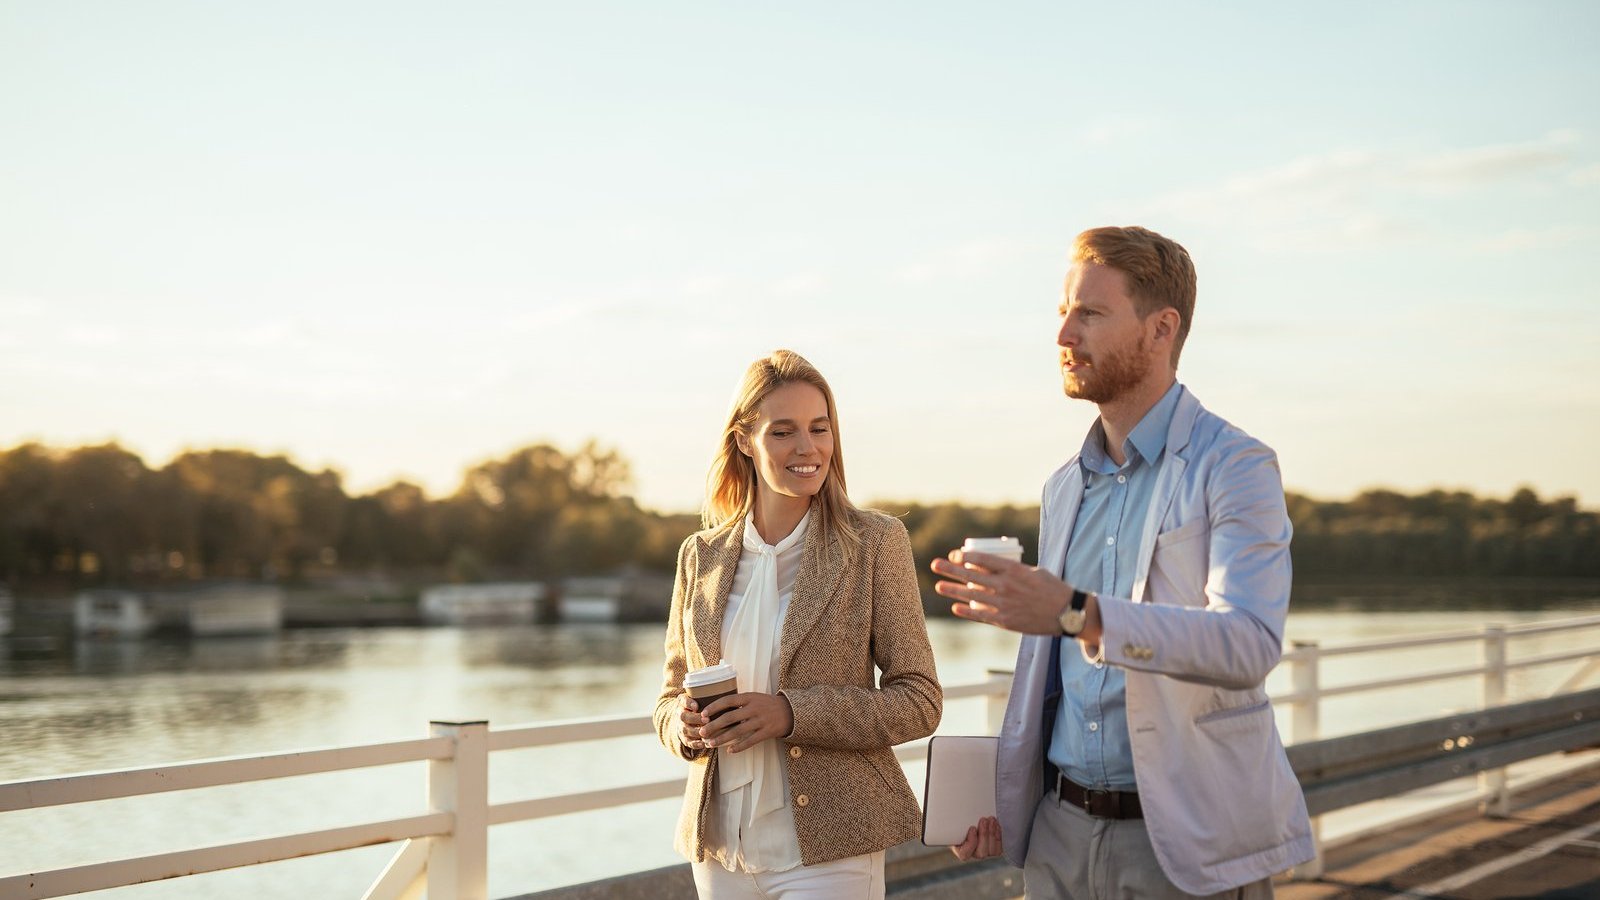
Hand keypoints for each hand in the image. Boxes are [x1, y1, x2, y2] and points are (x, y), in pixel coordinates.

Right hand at [676, 694, 708, 751]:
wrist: (687, 718)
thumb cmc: (700, 705)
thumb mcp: (700, 697)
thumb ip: (710, 695)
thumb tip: (730, 690)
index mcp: (683, 702)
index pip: (682, 700)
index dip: (688, 703)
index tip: (696, 706)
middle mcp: (680, 714)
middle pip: (683, 716)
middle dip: (695, 719)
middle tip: (706, 720)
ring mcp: (681, 726)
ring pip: (685, 730)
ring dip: (696, 732)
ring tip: (706, 733)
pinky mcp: (684, 738)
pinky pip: (687, 742)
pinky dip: (695, 744)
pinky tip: (703, 744)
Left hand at [700, 691, 793, 753]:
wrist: (790, 711)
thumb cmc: (767, 704)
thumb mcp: (754, 697)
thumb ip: (739, 701)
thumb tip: (718, 709)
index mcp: (749, 697)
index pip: (727, 700)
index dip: (714, 707)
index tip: (703, 715)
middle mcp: (754, 708)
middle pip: (729, 718)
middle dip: (713, 726)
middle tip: (702, 732)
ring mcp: (760, 720)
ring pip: (737, 731)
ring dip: (722, 738)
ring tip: (711, 743)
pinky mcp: (766, 732)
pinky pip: (750, 741)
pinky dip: (739, 747)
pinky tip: (730, 751)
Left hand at [931, 549, 1079, 635]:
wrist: (1067, 612)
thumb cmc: (1051, 588)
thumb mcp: (1033, 571)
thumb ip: (1012, 570)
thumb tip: (992, 567)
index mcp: (1014, 570)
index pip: (983, 559)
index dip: (965, 556)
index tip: (955, 554)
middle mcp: (1006, 586)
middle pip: (972, 576)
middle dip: (951, 570)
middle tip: (935, 565)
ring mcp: (1005, 604)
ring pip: (972, 596)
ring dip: (953, 590)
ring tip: (939, 586)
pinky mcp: (1006, 621)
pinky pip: (982, 615)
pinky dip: (967, 612)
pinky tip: (955, 607)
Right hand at [951, 816, 1001, 860]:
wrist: (971, 819)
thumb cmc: (958, 819)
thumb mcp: (952, 819)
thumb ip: (949, 818)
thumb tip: (935, 805)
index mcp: (958, 849)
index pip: (965, 854)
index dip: (971, 843)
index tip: (972, 828)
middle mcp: (972, 854)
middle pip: (981, 853)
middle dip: (984, 835)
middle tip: (983, 820)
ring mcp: (983, 852)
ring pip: (991, 852)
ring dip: (992, 834)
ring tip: (991, 819)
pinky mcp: (993, 849)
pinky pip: (998, 849)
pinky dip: (998, 836)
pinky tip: (996, 825)